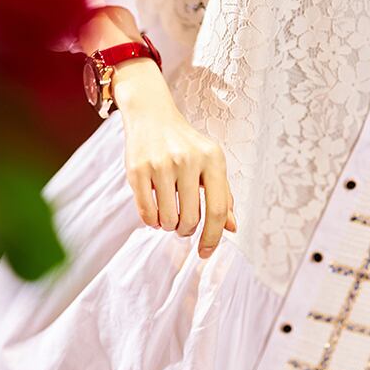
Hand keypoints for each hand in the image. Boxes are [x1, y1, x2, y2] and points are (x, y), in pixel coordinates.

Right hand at [114, 59, 235, 258]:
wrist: (152, 116)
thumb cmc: (186, 145)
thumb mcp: (210, 163)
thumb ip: (223, 195)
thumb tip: (232, 228)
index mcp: (212, 158)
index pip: (217, 209)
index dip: (213, 237)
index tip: (205, 253)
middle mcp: (188, 159)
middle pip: (191, 218)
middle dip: (186, 230)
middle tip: (182, 225)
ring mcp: (161, 163)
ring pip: (168, 219)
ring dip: (168, 226)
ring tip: (168, 214)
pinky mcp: (137, 169)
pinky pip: (146, 212)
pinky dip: (151, 221)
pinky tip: (154, 212)